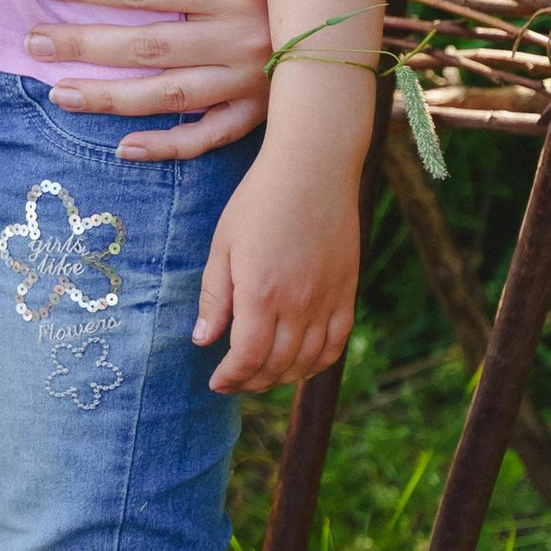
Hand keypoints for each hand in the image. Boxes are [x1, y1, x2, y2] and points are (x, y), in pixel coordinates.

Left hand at [25, 0, 271, 159]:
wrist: (360, 6)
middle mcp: (243, 38)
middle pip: (146, 46)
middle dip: (84, 46)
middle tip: (32, 44)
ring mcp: (252, 82)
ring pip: (169, 96)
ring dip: (110, 99)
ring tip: (59, 95)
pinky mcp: (263, 113)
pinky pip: (212, 137)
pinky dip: (170, 146)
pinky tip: (124, 147)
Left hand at [194, 139, 360, 395]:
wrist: (313, 168)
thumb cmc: (259, 201)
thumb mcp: (223, 245)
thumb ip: (214, 297)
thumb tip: (203, 341)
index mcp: (261, 294)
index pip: (248, 358)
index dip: (230, 377)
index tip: (215, 382)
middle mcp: (298, 304)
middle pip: (277, 366)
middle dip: (251, 381)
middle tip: (234, 381)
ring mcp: (327, 300)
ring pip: (308, 361)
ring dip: (282, 377)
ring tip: (261, 376)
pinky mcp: (347, 291)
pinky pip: (336, 343)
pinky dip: (317, 363)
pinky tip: (300, 364)